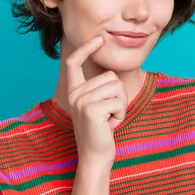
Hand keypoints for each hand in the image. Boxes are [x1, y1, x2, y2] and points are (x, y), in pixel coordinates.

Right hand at [65, 36, 127, 164]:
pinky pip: (119, 101)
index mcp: (74, 91)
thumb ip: (99, 88)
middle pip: (110, 76)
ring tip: (109, 119)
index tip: (98, 39)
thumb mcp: (98, 105)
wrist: (96, 156)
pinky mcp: (91, 109)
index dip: (85, 48)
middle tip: (109, 114)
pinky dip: (121, 114)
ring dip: (120, 105)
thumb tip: (110, 73)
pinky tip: (111, 125)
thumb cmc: (101, 131)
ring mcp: (81, 101)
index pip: (74, 63)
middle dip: (118, 95)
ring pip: (117, 87)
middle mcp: (74, 94)